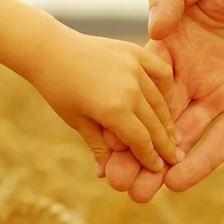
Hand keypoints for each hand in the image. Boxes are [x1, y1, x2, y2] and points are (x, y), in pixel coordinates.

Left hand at [25, 21, 183, 175]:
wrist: (49, 49)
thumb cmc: (58, 89)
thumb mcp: (77, 121)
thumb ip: (98, 146)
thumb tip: (104, 174)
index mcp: (114, 111)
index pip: (142, 141)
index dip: (151, 158)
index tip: (159, 168)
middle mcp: (130, 89)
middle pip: (156, 124)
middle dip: (165, 143)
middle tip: (174, 157)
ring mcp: (134, 68)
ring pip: (160, 101)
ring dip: (167, 120)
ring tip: (172, 134)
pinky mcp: (135, 52)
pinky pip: (161, 72)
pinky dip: (166, 88)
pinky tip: (167, 100)